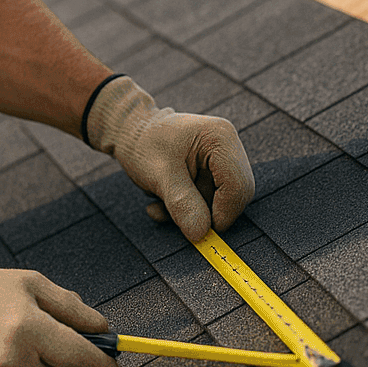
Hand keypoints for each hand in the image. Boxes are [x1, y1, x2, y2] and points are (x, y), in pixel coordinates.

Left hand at [85, 76, 254, 240]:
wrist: (129, 132)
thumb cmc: (142, 144)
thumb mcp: (159, 175)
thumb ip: (182, 203)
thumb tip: (200, 234)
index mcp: (220, 139)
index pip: (238, 186)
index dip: (222, 214)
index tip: (198, 230)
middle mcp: (227, 146)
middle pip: (232, 195)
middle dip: (202, 211)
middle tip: (173, 215)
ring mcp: (220, 158)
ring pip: (217, 201)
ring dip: (188, 210)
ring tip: (160, 204)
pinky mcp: (211, 170)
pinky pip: (208, 198)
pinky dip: (186, 206)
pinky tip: (162, 202)